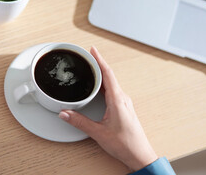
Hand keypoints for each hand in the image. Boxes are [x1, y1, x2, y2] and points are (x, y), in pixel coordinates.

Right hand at [59, 47, 157, 171]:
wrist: (140, 155)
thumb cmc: (126, 144)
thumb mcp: (98, 132)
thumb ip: (80, 122)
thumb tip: (65, 113)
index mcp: (117, 100)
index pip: (107, 74)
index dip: (99, 60)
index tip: (93, 50)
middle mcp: (122, 99)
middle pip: (109, 75)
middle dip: (98, 64)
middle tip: (88, 56)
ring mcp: (124, 103)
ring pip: (111, 83)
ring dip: (101, 74)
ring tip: (91, 68)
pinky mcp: (123, 108)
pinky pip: (112, 91)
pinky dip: (104, 84)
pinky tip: (98, 87)